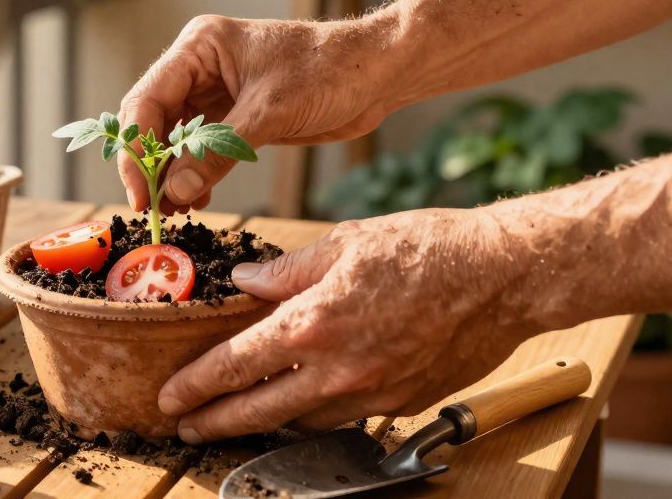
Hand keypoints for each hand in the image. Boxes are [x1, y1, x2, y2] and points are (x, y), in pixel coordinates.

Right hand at [118, 15, 394, 212]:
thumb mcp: (269, 113)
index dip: (136, 150)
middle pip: (152, 121)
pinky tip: (197, 200)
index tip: (142, 193)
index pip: (146, 100)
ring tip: (175, 211)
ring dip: (171, 175)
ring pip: (173, 139)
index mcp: (199, 47)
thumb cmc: (329, 71)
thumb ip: (218, 152)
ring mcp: (214, 93)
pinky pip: (199, 149)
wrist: (377, 72)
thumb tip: (176, 191)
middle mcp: (198, 67)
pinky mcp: (234, 116)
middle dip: (150, 166)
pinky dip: (193, 175)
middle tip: (152, 210)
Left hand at [157, 207, 539, 442]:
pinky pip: (343, 418)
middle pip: (257, 411)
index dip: (195, 386)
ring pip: (299, 421)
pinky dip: (312, 415)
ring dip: (261, 424)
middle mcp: (337, 370)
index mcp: (313, 324)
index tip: (169, 397)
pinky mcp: (401, 404)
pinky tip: (300, 407)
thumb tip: (245, 283)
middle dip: (213, 422)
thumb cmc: (428, 249)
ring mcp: (371, 394)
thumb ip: (287, 270)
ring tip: (233, 418)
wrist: (502, 277)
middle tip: (184, 428)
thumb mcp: (345, 242)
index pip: (235, 366)